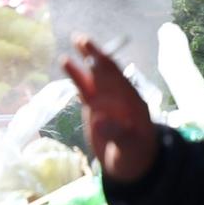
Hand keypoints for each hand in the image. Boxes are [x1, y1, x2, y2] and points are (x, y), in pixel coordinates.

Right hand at [61, 34, 159, 182]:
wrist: (131, 165)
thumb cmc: (134, 156)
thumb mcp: (130, 148)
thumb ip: (118, 135)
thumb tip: (99, 121)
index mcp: (132, 102)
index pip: (118, 80)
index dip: (106, 67)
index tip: (94, 55)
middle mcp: (119, 97)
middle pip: (105, 72)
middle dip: (95, 55)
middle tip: (81, 39)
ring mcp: (106, 102)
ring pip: (93, 78)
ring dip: (83, 63)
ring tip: (73, 45)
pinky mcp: (95, 109)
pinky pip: (85, 91)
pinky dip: (78, 79)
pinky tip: (69, 66)